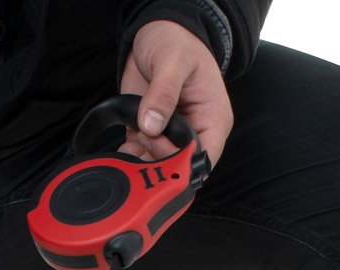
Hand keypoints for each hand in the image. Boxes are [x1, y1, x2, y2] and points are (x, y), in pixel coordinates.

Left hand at [119, 19, 232, 165]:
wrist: (155, 33)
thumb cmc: (176, 42)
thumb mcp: (173, 61)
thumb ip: (163, 93)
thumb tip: (152, 124)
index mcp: (213, 118)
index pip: (206, 156)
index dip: (185, 164)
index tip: (162, 150)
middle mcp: (195, 130)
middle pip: (182, 166)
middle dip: (161, 162)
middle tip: (145, 138)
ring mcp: (172, 134)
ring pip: (160, 167)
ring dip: (144, 163)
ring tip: (134, 142)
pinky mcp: (151, 133)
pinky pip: (142, 156)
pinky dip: (132, 158)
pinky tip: (126, 148)